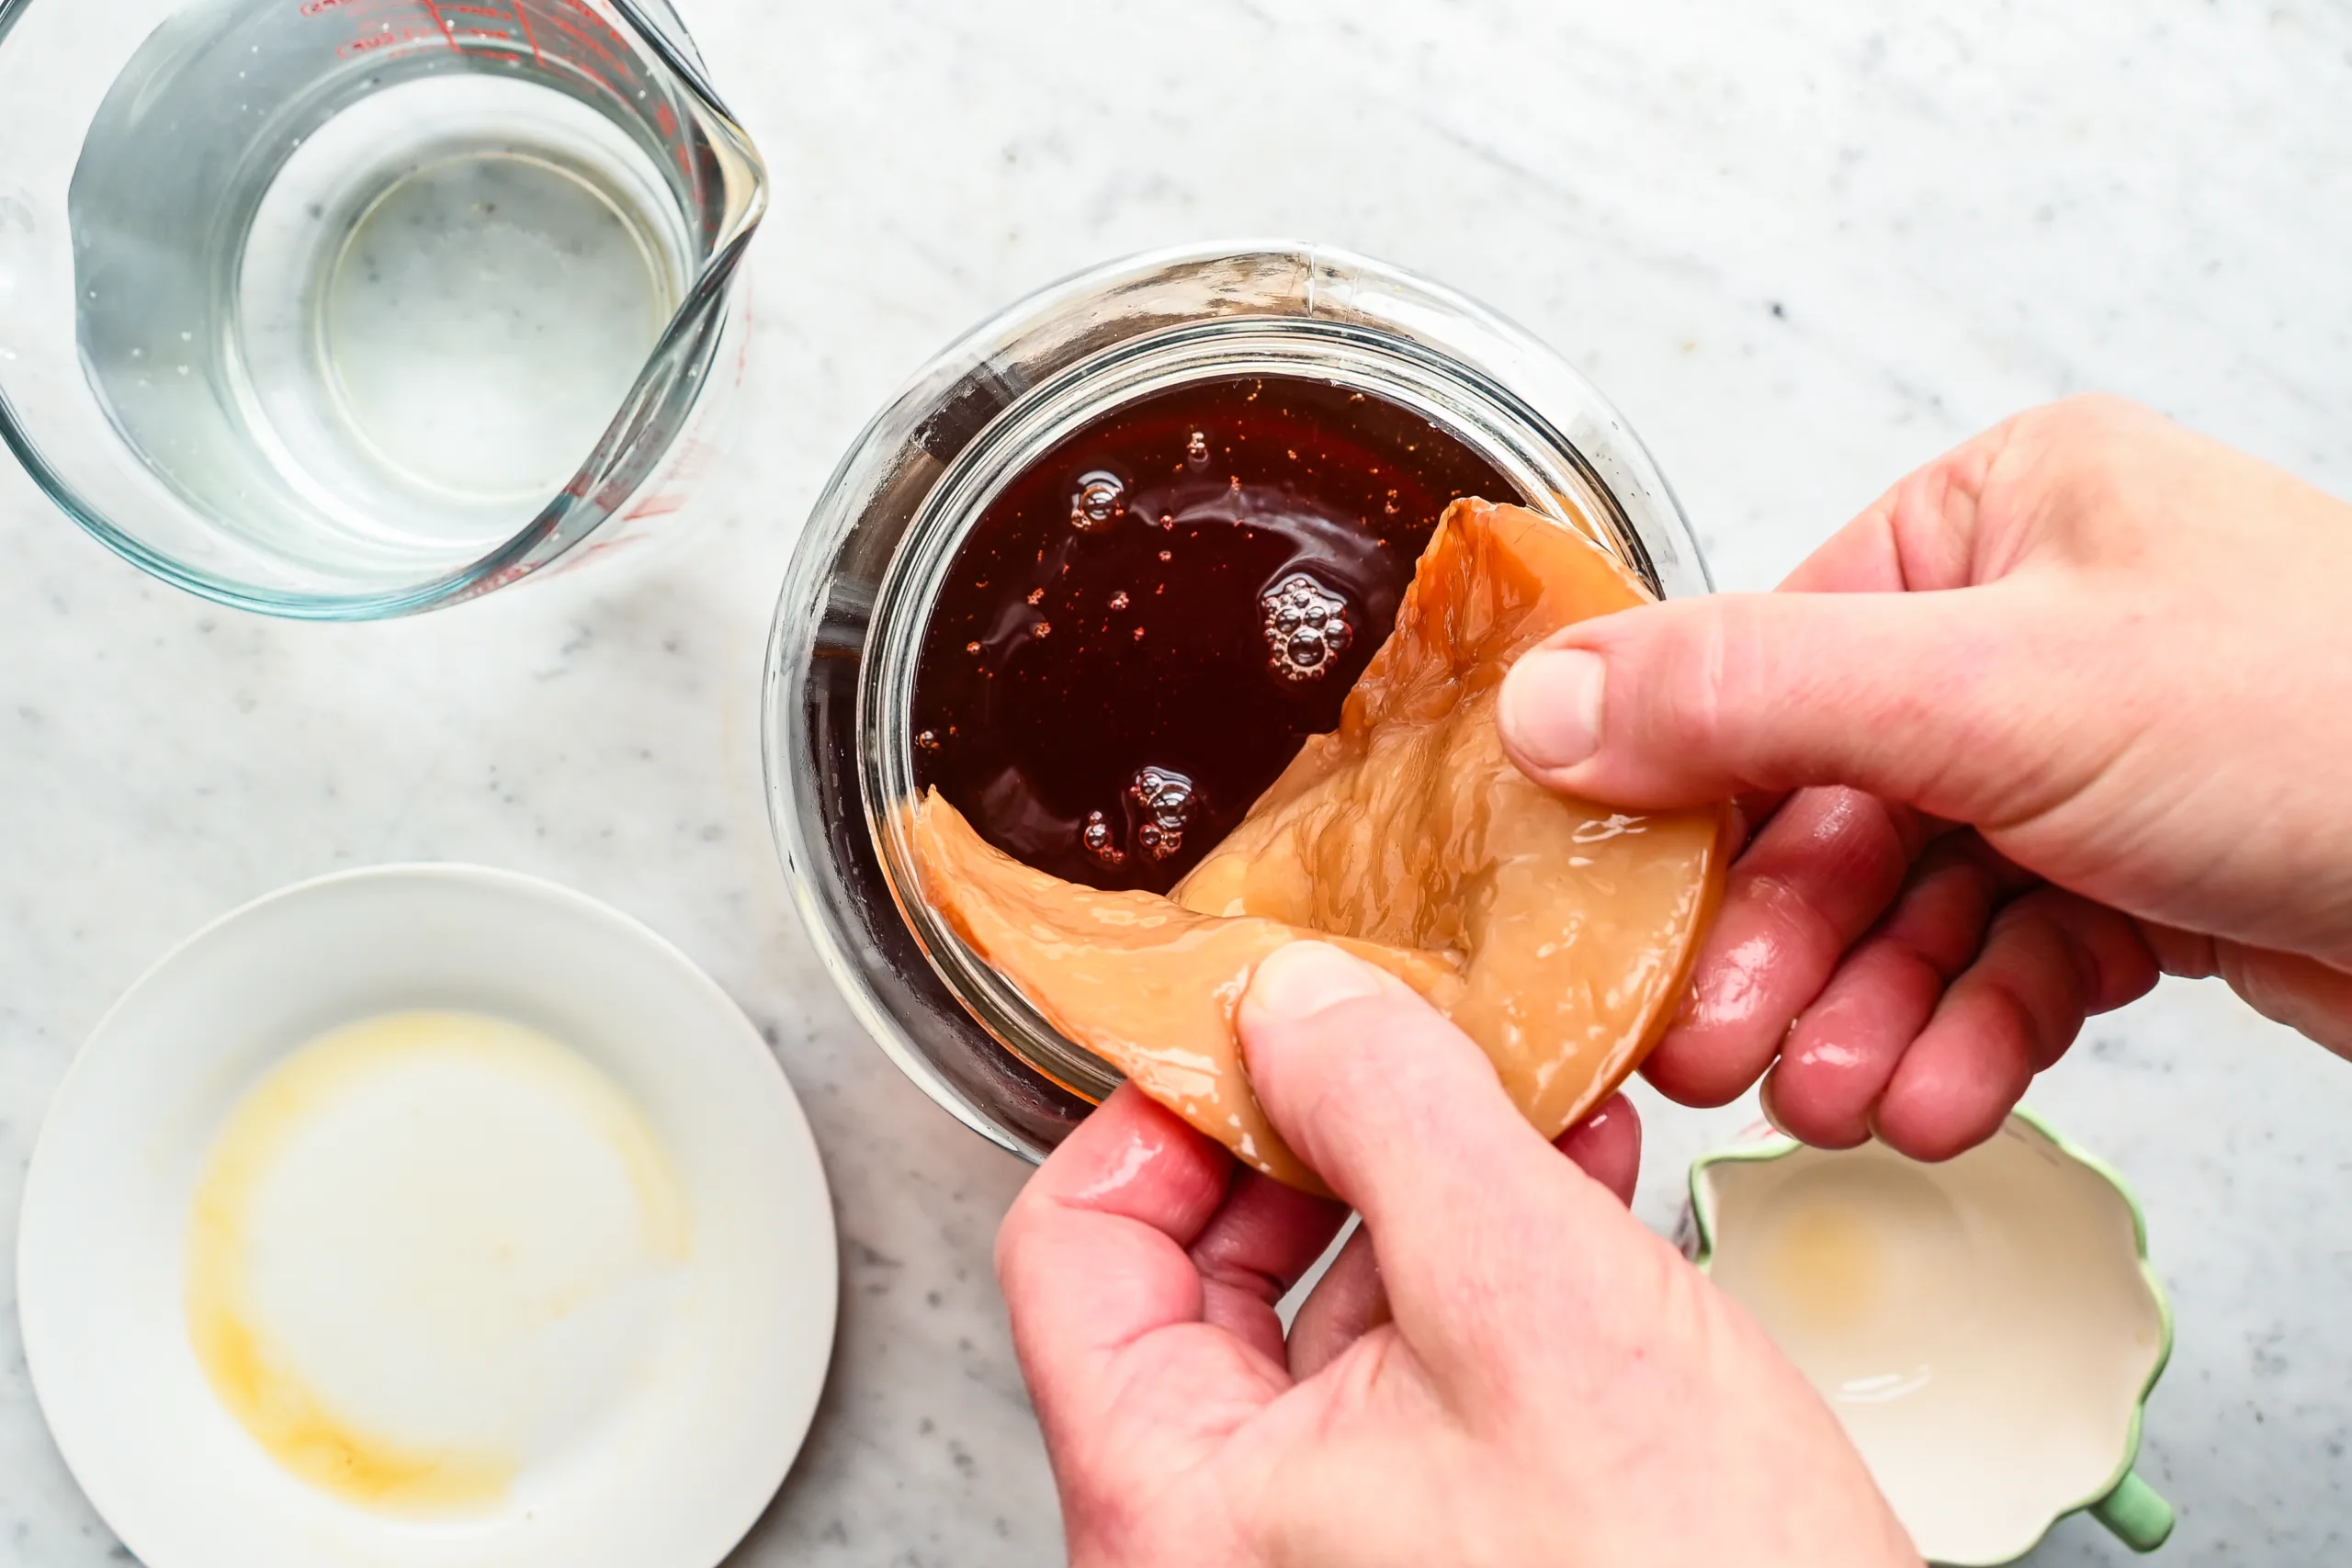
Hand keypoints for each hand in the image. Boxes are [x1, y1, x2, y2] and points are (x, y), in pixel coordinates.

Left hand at [998, 941, 1917, 1567]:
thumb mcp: (1528, 1301)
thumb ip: (1389, 1114)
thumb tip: (1295, 999)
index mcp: (1181, 1503)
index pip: (1073, 1244)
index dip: (1161, 1108)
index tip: (1255, 1025)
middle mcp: (1234, 1535)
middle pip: (1197, 1266)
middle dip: (1314, 1129)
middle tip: (1389, 1039)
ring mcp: (1336, 1544)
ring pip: (1325, 1306)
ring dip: (1415, 1176)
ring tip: (1506, 1085)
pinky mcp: (1443, 1538)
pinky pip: (1419, 1362)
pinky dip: (1485, 1254)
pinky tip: (1571, 1177)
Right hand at [1499, 395, 2351, 1156]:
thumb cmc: (2329, 721)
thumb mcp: (1992, 689)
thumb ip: (1744, 693)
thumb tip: (1542, 702)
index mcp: (1993, 522)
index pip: (1769, 667)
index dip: (1691, 813)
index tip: (1625, 927)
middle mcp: (2037, 626)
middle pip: (1836, 806)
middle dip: (1786, 948)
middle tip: (1718, 1054)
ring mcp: (2094, 756)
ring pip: (1920, 902)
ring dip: (1869, 1012)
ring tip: (1836, 1104)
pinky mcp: (2148, 874)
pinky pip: (2013, 958)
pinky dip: (1972, 1033)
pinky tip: (1941, 1099)